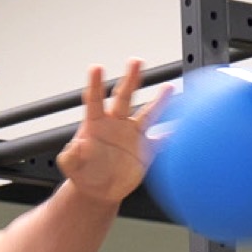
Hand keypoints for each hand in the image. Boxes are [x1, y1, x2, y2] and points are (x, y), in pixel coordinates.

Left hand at [56, 59, 159, 204]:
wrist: (98, 189)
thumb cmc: (83, 173)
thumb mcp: (72, 167)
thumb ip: (70, 157)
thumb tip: (76, 146)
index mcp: (96, 124)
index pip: (94, 100)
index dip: (95, 84)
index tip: (96, 68)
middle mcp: (116, 124)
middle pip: (124, 96)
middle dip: (130, 78)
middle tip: (136, 62)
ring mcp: (133, 135)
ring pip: (148, 114)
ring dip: (159, 101)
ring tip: (168, 88)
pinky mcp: (146, 150)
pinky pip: (161, 141)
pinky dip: (171, 136)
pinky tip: (181, 129)